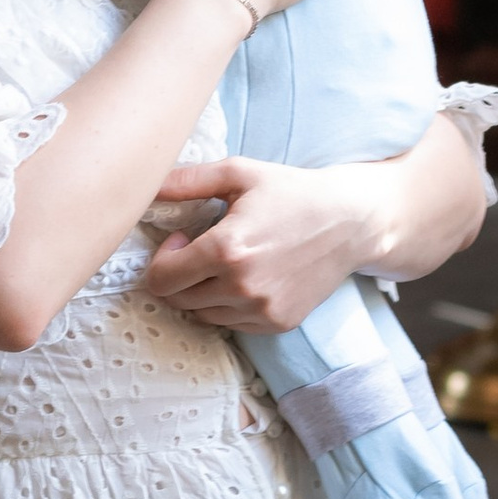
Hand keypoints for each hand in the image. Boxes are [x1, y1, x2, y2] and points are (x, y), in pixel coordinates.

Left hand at [147, 116, 488, 330]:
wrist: (352, 222)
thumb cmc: (294, 192)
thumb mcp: (241, 174)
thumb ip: (188, 181)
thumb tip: (145, 186)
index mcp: (227, 249)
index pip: (160, 279)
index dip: (162, 260)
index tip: (182, 240)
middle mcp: (242, 286)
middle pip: (177, 300)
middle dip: (178, 275)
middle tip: (201, 249)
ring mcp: (262, 310)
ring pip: (202, 315)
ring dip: (203, 292)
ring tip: (228, 262)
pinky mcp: (278, 323)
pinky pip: (231, 324)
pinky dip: (229, 306)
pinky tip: (249, 278)